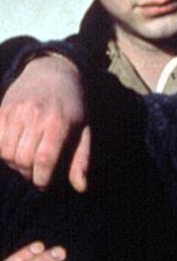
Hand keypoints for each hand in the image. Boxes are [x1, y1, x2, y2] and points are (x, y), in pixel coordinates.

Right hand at [0, 55, 90, 191]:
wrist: (53, 72)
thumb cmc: (72, 106)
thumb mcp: (84, 130)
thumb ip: (81, 159)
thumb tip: (80, 188)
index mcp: (59, 123)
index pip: (45, 159)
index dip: (42, 178)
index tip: (44, 185)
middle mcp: (36, 117)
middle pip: (23, 159)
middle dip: (28, 173)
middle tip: (36, 173)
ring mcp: (16, 112)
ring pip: (6, 152)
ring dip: (14, 164)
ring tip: (26, 162)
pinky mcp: (2, 109)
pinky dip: (2, 151)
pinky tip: (14, 149)